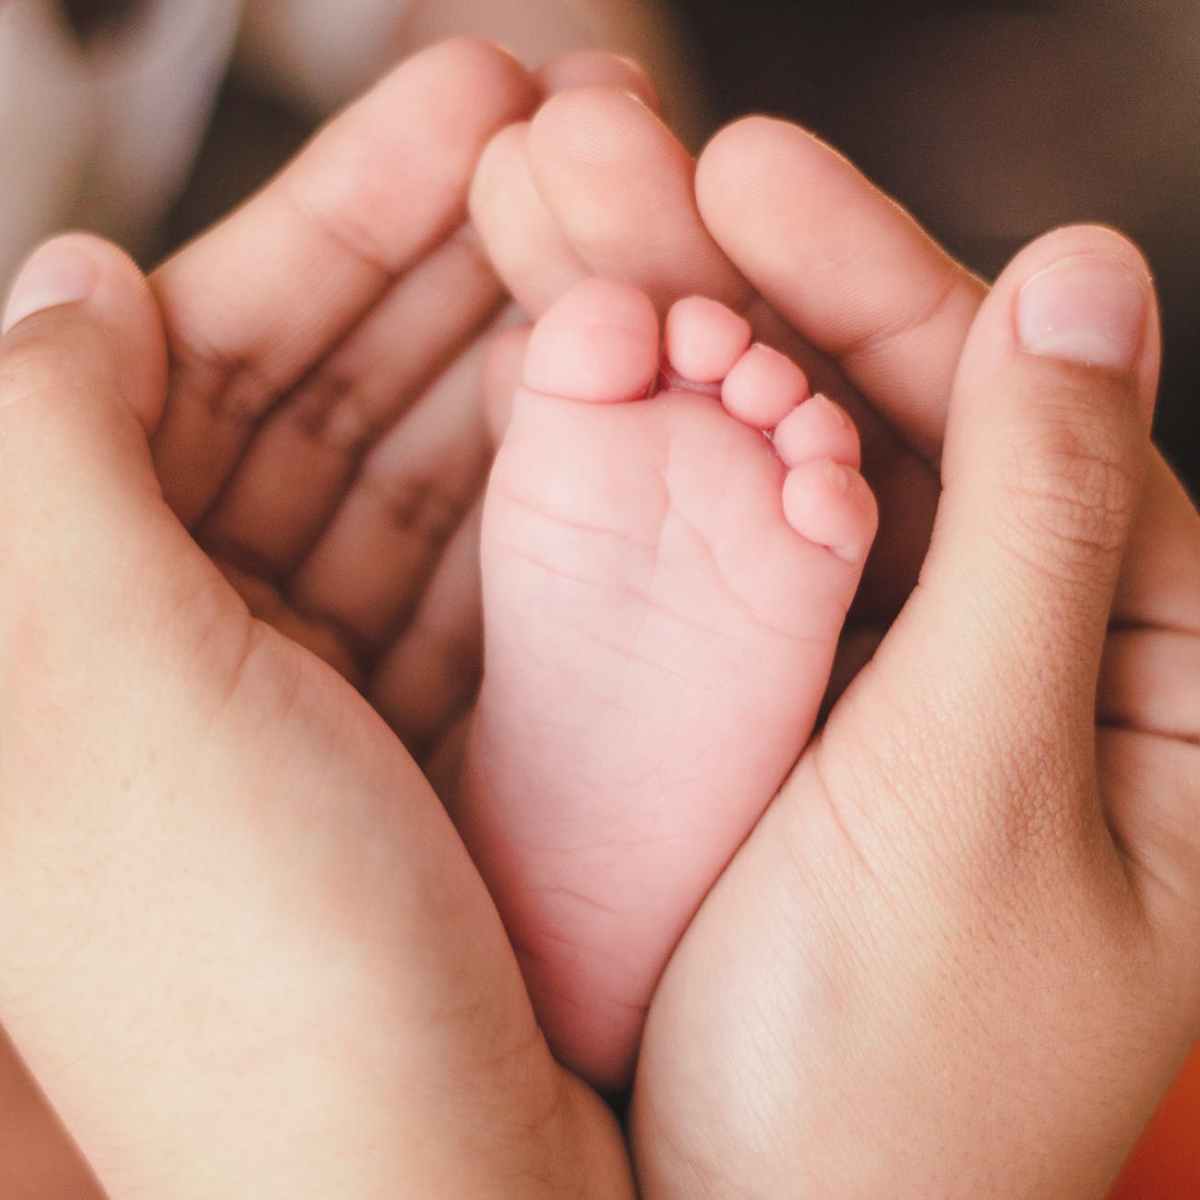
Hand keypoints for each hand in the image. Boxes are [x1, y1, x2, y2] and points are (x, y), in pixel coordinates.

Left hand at [0, 41, 636, 1198]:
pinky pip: (479, 567)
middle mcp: (177, 648)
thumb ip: (47, 454)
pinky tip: (618, 396)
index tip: (464, 98)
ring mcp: (311, 693)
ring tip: (626, 244)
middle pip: (319, 390)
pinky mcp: (418, 744)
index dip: (328, 209)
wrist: (431, 1198)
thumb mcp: (106, 687)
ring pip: (410, 467)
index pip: (189, 346)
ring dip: (512, 352)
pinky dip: (548, 480)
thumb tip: (70, 276)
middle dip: (444, 253)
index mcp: (63, 619)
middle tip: (576, 132)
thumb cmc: (262, 979)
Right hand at [469, 90, 1199, 1194]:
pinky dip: (649, 448)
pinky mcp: (793, 703)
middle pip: (889, 407)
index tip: (738, 165)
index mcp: (1160, 667)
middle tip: (594, 148)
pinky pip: (734, 542)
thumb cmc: (885, 1080)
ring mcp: (900, 666)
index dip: (871, 275)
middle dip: (737, 274)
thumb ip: (1040, 533)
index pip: (1019, 408)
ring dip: (675, 330)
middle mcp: (1037, 643)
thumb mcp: (979, 792)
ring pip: (795, 454)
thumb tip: (1095, 271)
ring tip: (548, 213)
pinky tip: (564, 358)